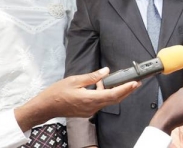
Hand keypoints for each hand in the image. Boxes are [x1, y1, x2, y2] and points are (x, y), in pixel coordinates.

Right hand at [15, 67, 138, 131]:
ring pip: (108, 101)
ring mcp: (90, 111)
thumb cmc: (56, 93)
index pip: (113, 94)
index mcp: (90, 99)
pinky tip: (103, 86)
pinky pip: (101, 102)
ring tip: (121, 82)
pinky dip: (105, 94)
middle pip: (114, 99)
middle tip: (137, 83)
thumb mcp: (74, 80)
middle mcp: (92, 107)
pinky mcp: (87, 111)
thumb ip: (92, 77)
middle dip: (127, 91)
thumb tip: (106, 71)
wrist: (45, 107)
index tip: (135, 83)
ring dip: (116, 92)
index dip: (126, 89)